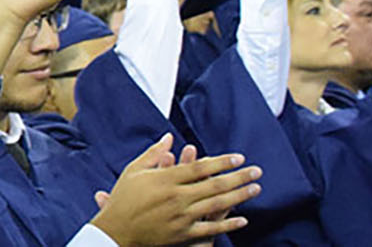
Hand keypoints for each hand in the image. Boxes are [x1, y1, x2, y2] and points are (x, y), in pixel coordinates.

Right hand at [89, 134, 259, 245]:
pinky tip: (243, 218)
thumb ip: (153, 154)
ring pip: (217, 204)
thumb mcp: (133, 172)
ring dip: (239, 196)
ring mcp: (181, 216)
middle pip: (214, 184)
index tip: (238, 157)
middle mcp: (176, 197)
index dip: (221, 162)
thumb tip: (168, 137)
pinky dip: (228, 224)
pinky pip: (210, 229)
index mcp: (164, 179)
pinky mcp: (182, 234)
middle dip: (239, 177)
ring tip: (256, 188)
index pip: (200, 168)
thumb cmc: (123, 200)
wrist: (114, 232)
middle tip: (257, 171)